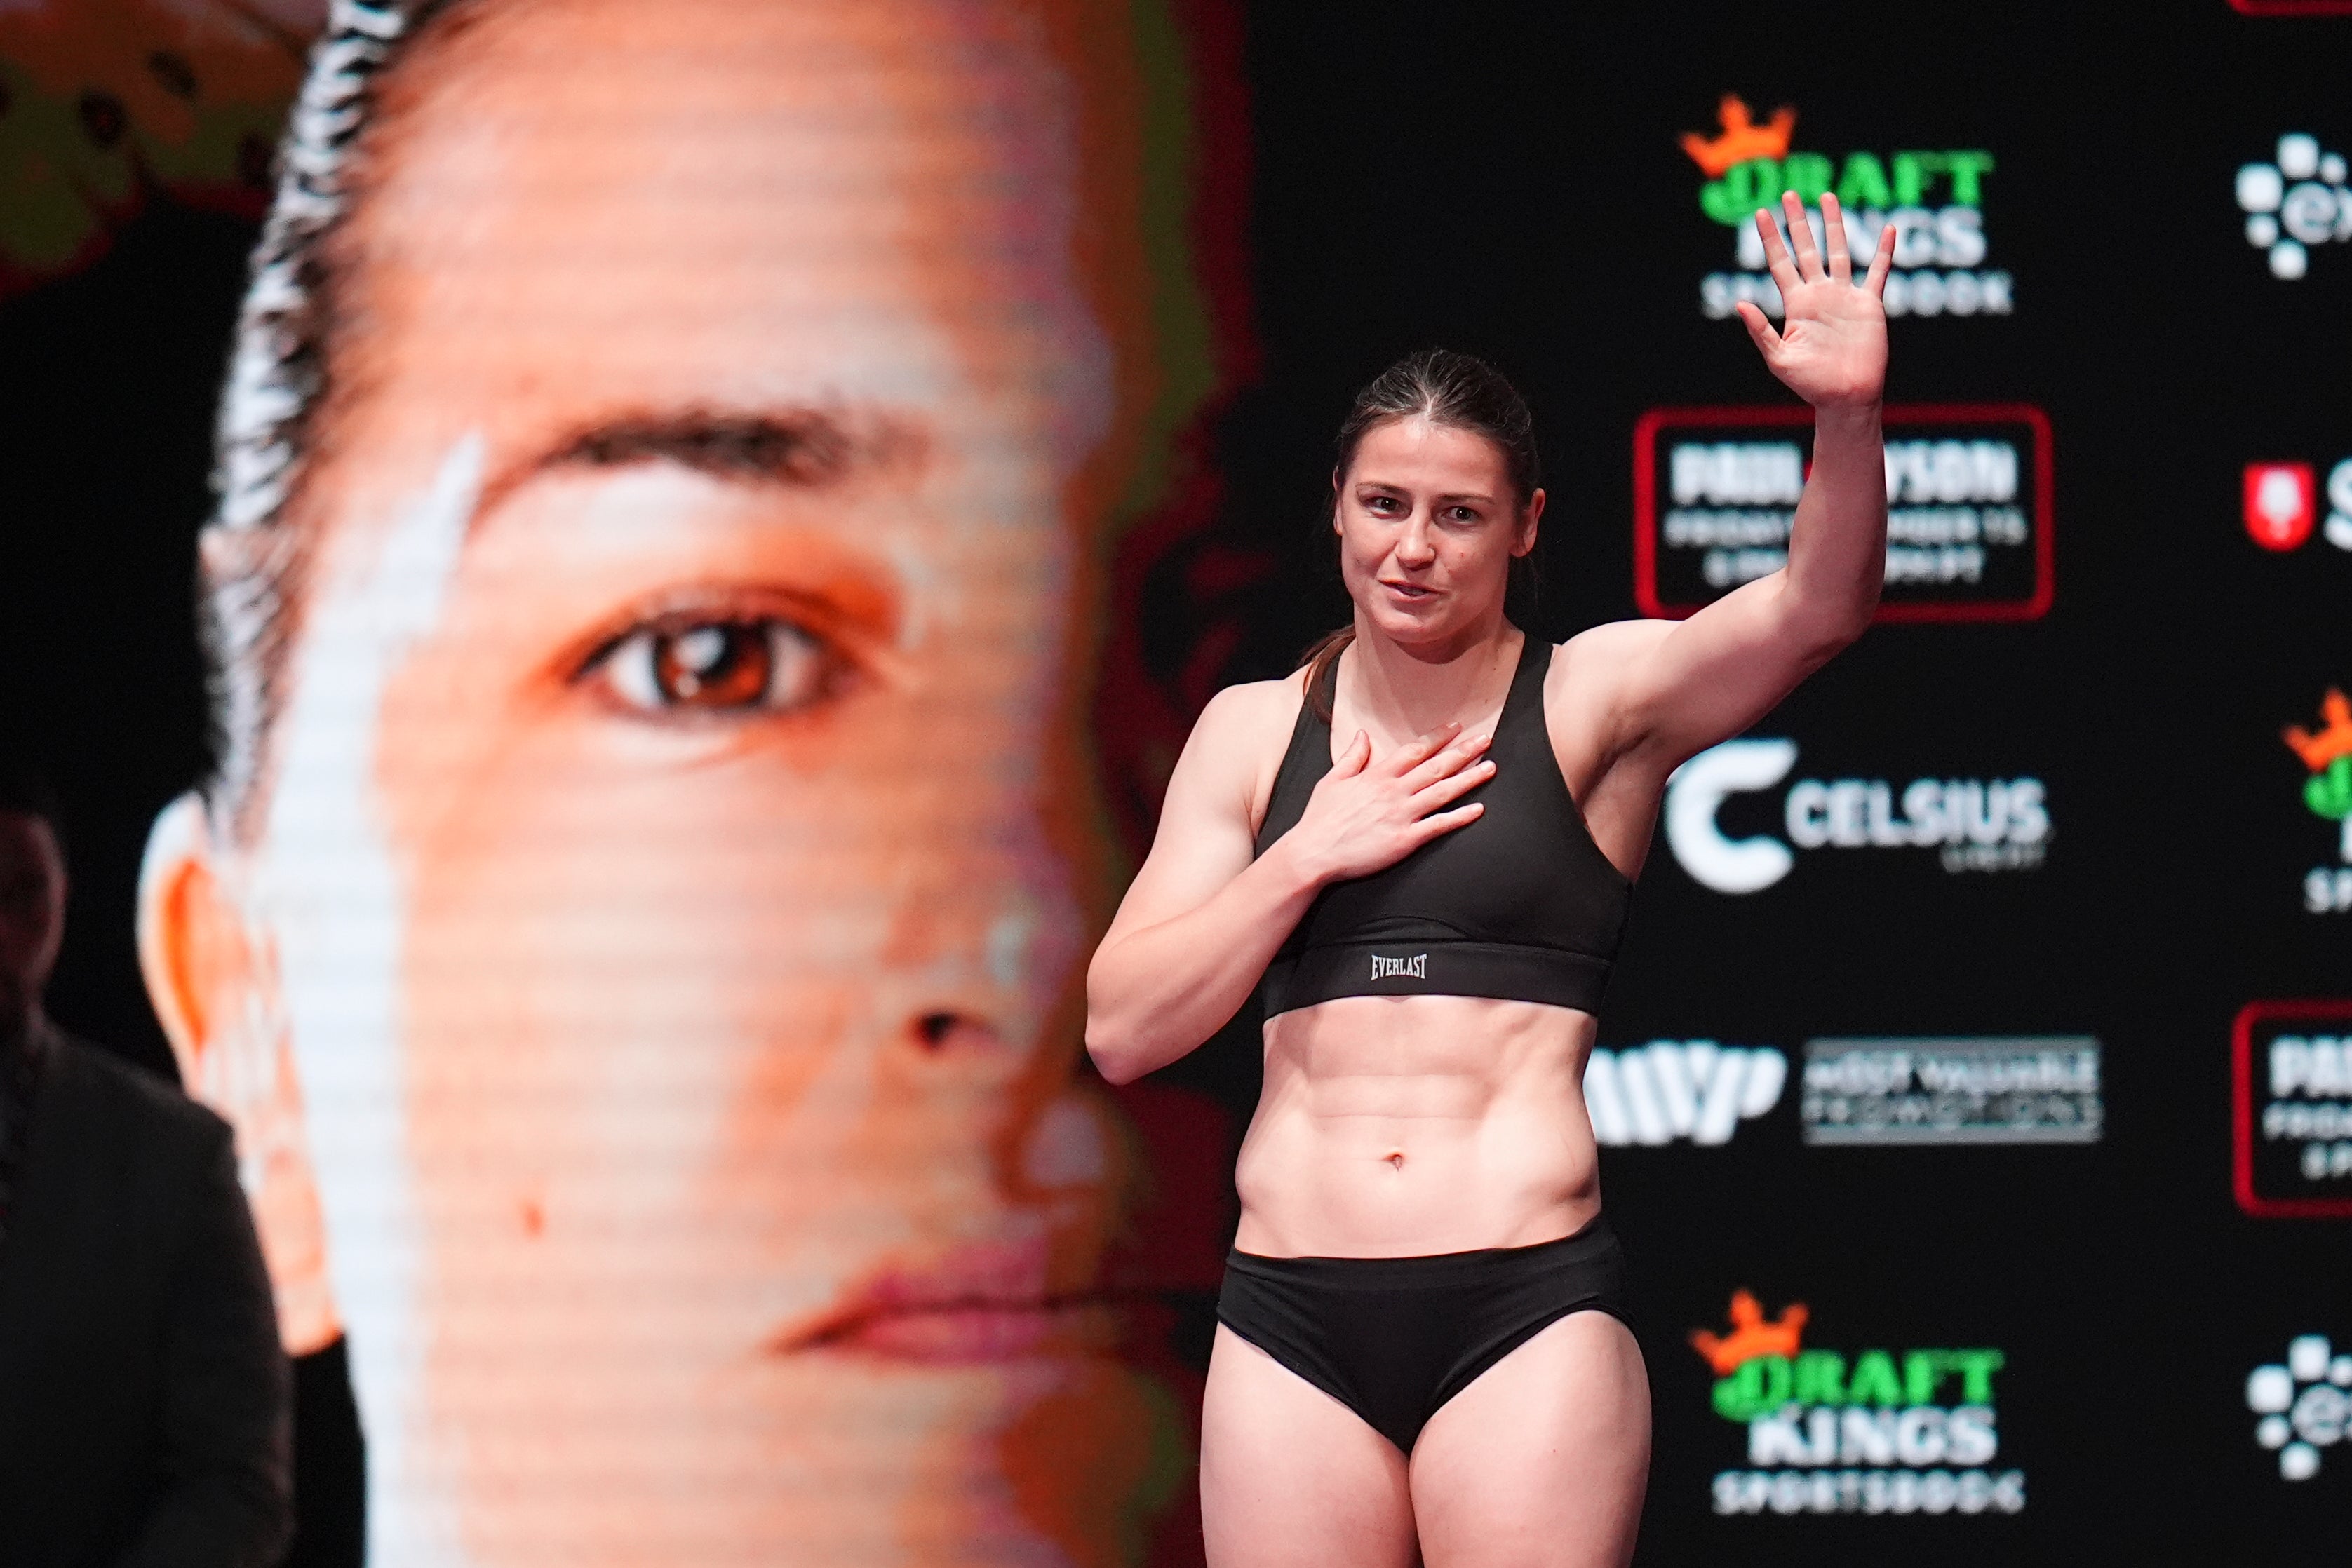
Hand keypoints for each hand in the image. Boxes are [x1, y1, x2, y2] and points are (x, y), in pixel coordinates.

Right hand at [1280, 722, 1492, 886]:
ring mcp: (1401, 815)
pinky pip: (1438, 826)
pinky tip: (1478, 810)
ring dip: (1469, 779)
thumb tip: (1362, 734)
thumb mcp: (1332, 780)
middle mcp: (1393, 792)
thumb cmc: (1320, 819)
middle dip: (1464, 752)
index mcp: (1377, 775)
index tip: (1456, 727)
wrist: (1312, 853)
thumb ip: (1352, 756)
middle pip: (1436, 767)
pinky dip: (1459, 817)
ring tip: (1491, 768)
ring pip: (1442, 792)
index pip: (1414, 750)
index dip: (1438, 737)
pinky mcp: (1404, 840)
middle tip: (1486, 740)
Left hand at [1738, 190, 1891, 410]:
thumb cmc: (1810, 384)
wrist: (1846, 396)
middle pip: (1806, 249)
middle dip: (1798, 223)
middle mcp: (1819, 294)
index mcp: (1796, 305)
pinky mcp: (1870, 304)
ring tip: (1827, 197)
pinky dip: (1884, 252)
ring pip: (1839, 251)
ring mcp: (1845, 297)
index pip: (1780, 263)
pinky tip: (1888, 230)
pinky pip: (1879, 273)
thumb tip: (1739, 304)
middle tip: (1790, 195)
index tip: (1761, 213)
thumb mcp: (1779, 359)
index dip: (1771, 238)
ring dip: (1834, 225)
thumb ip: (1760, 331)